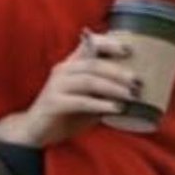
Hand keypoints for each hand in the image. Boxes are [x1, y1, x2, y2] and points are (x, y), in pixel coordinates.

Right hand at [0, 32, 138, 147]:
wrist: (37, 130)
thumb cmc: (67, 113)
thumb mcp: (88, 98)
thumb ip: (104, 91)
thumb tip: (136, 91)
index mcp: (70, 65)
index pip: (88, 46)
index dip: (108, 44)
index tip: (129, 50)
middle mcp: (62, 71)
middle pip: (92, 64)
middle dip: (118, 71)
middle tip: (137, 81)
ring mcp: (56, 86)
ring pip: (88, 80)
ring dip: (113, 87)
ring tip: (131, 96)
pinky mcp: (54, 103)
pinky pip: (80, 101)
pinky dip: (101, 104)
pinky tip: (116, 109)